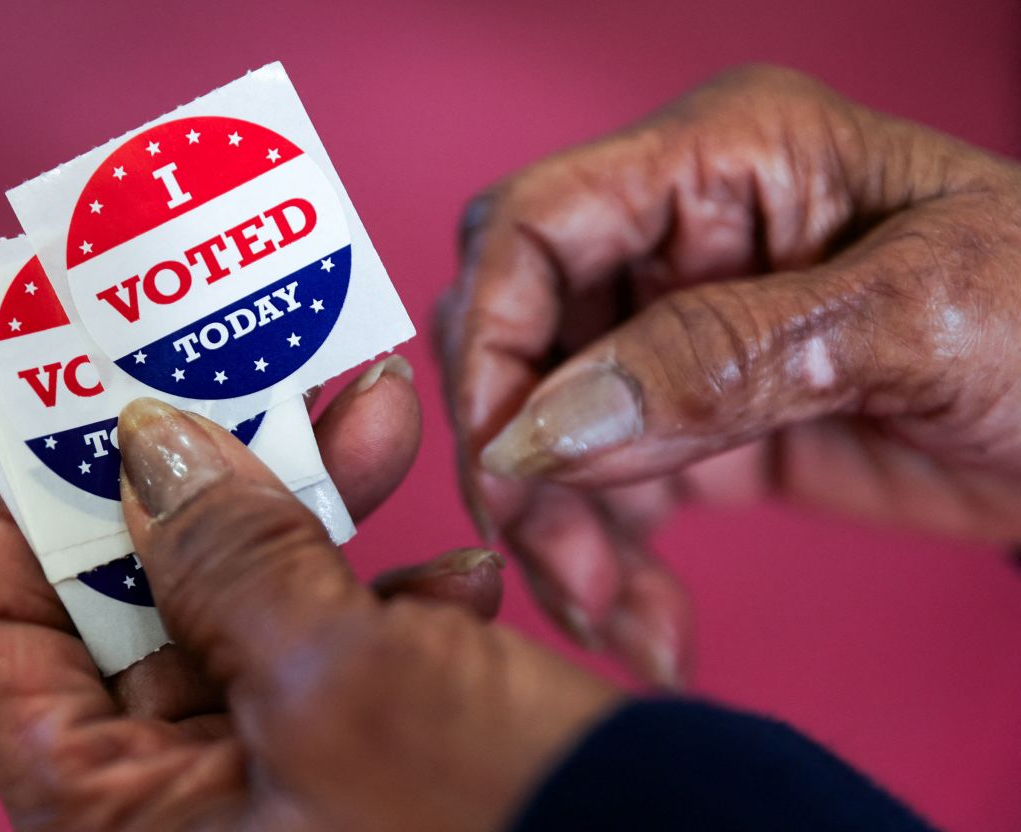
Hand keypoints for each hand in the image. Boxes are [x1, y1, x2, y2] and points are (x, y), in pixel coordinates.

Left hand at [0, 360, 619, 829]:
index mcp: (122, 826)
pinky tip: (464, 569)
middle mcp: (183, 817)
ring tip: (381, 424)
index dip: (29, 520)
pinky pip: (338, 658)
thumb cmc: (501, 827)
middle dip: (212, 483)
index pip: (1, 649)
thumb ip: (226, 553)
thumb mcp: (339, 677)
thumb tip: (146, 444)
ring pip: (252, 615)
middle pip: (141, 612)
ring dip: (317, 515)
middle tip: (255, 380)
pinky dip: (390, 597)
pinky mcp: (361, 776)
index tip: (83, 414)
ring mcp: (274, 797)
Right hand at [437, 64, 1020, 685]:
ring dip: (563, 534)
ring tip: (618, 621)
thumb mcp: (915, 320)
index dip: (492, 340)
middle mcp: (685, 239)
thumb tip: (546, 423)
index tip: (505, 461)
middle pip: (524, 340)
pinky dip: (609, 563)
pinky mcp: (701, 424)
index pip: (537, 226)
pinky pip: (608, 491)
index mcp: (726, 159)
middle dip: (524, 463)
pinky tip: (646, 623)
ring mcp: (686, 334)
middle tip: (566, 567)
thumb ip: (723, 358)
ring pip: (551, 433)